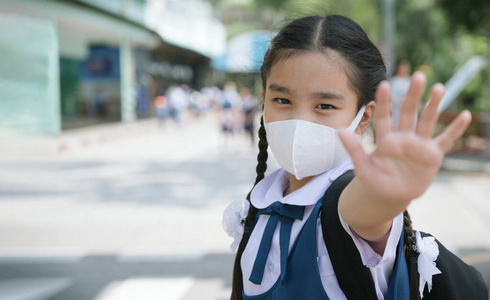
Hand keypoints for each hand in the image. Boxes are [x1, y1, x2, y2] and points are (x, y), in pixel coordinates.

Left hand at [339, 72, 470, 206]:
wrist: (390, 196)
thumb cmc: (375, 180)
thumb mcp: (362, 168)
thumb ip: (353, 149)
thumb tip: (339, 131)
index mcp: (385, 140)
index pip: (384, 117)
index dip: (383, 102)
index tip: (383, 84)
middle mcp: (403, 138)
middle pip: (408, 113)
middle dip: (412, 95)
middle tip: (418, 76)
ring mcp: (418, 145)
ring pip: (427, 121)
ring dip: (433, 105)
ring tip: (438, 87)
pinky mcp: (432, 155)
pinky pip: (445, 140)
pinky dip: (455, 130)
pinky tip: (465, 116)